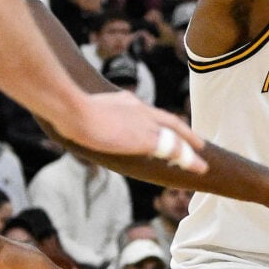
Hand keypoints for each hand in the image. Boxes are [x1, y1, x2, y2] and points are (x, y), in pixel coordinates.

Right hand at [60, 91, 206, 173]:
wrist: (74, 108)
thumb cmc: (67, 108)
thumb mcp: (80, 107)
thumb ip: (86, 113)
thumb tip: (73, 120)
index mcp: (126, 101)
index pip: (149, 112)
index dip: (160, 121)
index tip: (168, 127)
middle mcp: (141, 110)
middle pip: (170, 121)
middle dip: (184, 132)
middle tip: (198, 142)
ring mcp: (145, 124)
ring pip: (176, 137)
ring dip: (189, 150)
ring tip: (201, 162)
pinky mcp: (147, 139)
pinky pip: (175, 150)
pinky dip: (189, 158)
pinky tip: (199, 167)